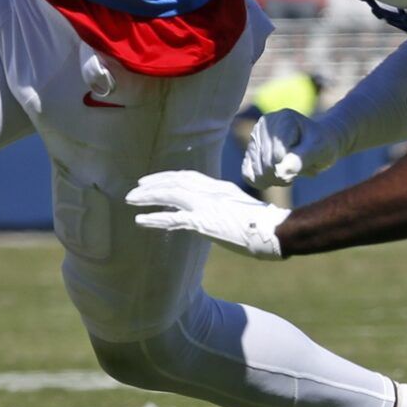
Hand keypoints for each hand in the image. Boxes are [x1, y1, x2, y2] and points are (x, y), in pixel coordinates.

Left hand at [128, 172, 290, 258]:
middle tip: (135, 189)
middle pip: (176, 181)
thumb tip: (218, 217)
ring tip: (131, 200)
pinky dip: (155, 218)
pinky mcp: (204, 222)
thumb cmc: (266, 226)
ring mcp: (207, 205)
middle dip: (154, 184)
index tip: (154, 180)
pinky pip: (173, 219)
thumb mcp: (243, 211)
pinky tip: (140, 221)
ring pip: (170, 194)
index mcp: (221, 187)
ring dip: (148, 197)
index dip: (169, 177)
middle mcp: (212, 191)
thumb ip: (227, 209)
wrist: (276, 231)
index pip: (189, 176)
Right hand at [242, 110, 335, 187]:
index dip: (291, 167)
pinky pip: (247, 174)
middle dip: (284, 175)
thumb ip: (301, 159)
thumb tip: (281, 171)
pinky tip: (275, 175)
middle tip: (298, 169)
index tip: (305, 163)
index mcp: (283, 119)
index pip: (278, 155)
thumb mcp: (319, 150)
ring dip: (275, 180)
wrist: (317, 143)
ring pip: (256, 172)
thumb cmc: (321, 144)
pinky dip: (261, 181)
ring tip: (289, 171)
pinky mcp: (250, 151)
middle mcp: (264, 125)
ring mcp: (254, 138)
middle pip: (266, 165)